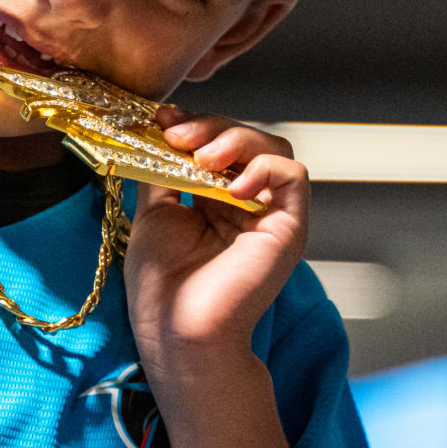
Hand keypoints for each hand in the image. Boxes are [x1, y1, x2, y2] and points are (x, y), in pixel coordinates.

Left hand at [122, 107, 308, 388]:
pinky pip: (293, 176)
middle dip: (211, 127)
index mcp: (215, 197)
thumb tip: (156, 131)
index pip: (218, 142)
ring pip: (274, 148)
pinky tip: (230, 188)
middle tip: (177, 135)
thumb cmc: (162, 284)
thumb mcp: (153, 213)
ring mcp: (270, 213)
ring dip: (237, 140)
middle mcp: (247, 201)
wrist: (175, 328)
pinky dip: (262, 168)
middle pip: (247, 138)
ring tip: (203, 157)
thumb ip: (161, 171)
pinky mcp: (289, 227)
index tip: (163, 119)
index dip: (195, 123)